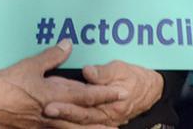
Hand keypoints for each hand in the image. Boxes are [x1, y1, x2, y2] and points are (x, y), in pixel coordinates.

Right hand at [0, 40, 122, 128]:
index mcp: (53, 94)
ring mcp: (46, 124)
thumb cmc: (6, 84)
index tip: (121, 93)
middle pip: (84, 117)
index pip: (85, 95)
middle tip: (122, 118)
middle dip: (104, 117)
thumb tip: (68, 44)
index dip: (104, 93)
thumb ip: (51, 56)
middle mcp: (53, 112)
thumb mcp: (30, 65)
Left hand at [44, 61, 162, 126]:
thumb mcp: (121, 70)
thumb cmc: (134, 78)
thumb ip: (104, 72)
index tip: (49, 103)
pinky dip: (68, 124)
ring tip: (44, 118)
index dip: (67, 107)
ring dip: (61, 122)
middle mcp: (105, 119)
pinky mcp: (98, 121)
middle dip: (59, 116)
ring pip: (78, 126)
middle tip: (44, 111)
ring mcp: (101, 122)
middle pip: (77, 121)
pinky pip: (81, 126)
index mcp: (110, 107)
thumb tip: (87, 71)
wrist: (148, 91)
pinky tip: (54, 122)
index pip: (84, 109)